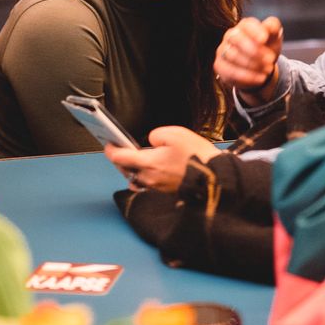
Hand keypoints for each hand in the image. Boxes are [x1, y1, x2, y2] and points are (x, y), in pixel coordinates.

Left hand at [103, 126, 220, 192]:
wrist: (215, 177)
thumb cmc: (197, 156)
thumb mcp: (176, 133)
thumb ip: (157, 135)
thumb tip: (151, 142)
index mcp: (148, 163)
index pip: (120, 157)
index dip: (111, 149)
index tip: (108, 143)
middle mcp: (149, 178)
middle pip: (126, 169)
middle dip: (121, 159)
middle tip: (121, 149)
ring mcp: (157, 187)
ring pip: (137, 177)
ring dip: (133, 168)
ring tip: (135, 157)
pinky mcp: (166, 191)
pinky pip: (148, 183)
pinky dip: (145, 175)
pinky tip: (151, 168)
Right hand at [214, 16, 283, 105]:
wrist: (260, 67)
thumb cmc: (267, 47)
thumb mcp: (274, 37)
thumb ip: (273, 27)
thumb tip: (269, 25)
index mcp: (245, 25)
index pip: (247, 25)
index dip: (255, 31)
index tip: (264, 39)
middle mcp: (230, 35)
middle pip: (237, 39)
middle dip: (254, 50)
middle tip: (270, 59)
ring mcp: (222, 50)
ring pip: (234, 56)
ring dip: (253, 65)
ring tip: (268, 70)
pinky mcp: (219, 65)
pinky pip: (230, 71)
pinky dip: (247, 76)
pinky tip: (260, 78)